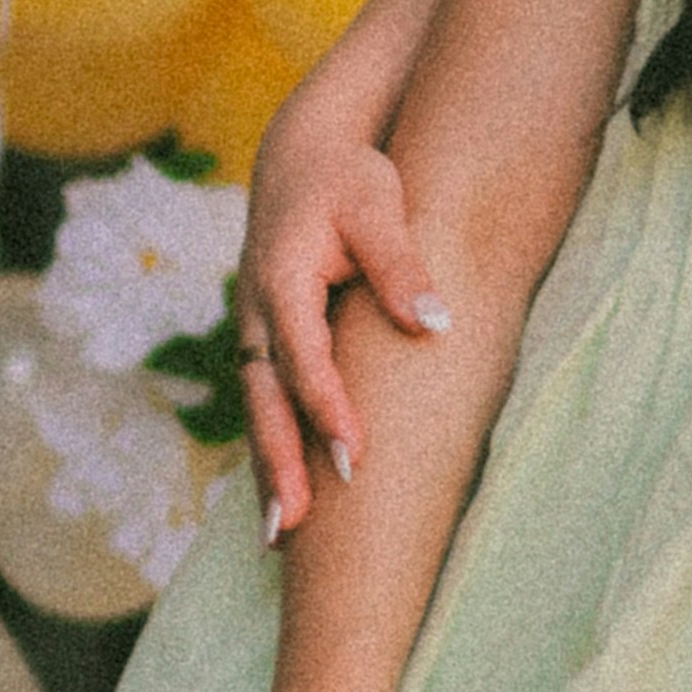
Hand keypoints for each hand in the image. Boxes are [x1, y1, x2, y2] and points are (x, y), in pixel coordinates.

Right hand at [234, 126, 447, 536]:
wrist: (302, 155)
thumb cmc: (348, 178)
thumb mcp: (379, 207)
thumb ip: (402, 265)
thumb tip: (436, 324)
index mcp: (281, 278)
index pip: (304, 354)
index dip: (325, 406)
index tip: (351, 456)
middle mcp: (257, 311)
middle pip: (265, 398)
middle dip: (277, 462)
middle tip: (292, 525)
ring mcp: (256, 328)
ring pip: (259, 409)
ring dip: (267, 468)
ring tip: (280, 536)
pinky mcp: (268, 339)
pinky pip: (266, 403)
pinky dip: (271, 448)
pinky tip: (285, 498)